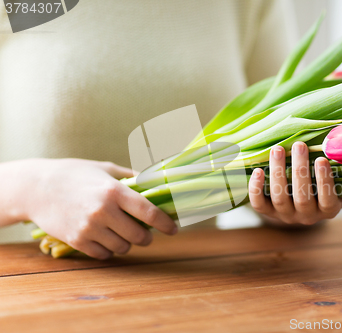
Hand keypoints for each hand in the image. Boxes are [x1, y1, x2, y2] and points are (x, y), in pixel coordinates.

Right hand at [2, 158, 176, 258]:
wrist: (36, 187)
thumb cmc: (75, 174)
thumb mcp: (105, 168)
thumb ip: (132, 177)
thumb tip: (157, 182)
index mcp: (114, 190)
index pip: (149, 212)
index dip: (165, 223)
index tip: (174, 229)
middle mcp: (104, 210)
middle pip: (140, 235)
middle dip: (147, 237)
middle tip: (146, 233)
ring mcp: (90, 228)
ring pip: (123, 247)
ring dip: (128, 243)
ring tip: (123, 234)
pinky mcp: (77, 240)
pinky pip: (104, 254)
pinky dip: (109, 250)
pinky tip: (106, 239)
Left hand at [249, 142, 341, 225]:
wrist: (297, 201)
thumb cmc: (325, 185)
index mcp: (328, 210)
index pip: (327, 199)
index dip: (324, 182)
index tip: (322, 159)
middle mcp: (306, 216)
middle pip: (301, 198)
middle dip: (299, 171)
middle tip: (299, 146)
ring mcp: (285, 215)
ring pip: (280, 197)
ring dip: (278, 173)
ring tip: (278, 149)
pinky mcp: (267, 212)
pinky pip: (259, 204)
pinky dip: (256, 188)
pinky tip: (257, 169)